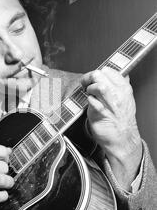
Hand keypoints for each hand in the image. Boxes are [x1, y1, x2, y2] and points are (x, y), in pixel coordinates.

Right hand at [0, 144, 13, 209]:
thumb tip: (8, 151)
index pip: (2, 151)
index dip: (6, 157)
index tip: (4, 161)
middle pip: (4, 166)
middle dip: (5, 171)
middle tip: (1, 174)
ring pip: (3, 180)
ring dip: (7, 183)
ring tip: (5, 184)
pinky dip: (2, 196)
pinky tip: (0, 194)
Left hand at [81, 67, 142, 189]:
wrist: (122, 139)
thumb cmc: (120, 120)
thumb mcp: (124, 98)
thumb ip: (118, 85)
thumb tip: (109, 73)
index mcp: (124, 88)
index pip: (108, 70)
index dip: (96, 73)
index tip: (92, 79)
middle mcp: (118, 94)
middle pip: (99, 74)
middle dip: (88, 78)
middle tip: (85, 85)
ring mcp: (110, 104)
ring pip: (97, 86)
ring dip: (89, 89)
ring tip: (89, 95)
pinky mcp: (100, 114)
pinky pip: (91, 101)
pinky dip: (88, 101)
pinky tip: (90, 105)